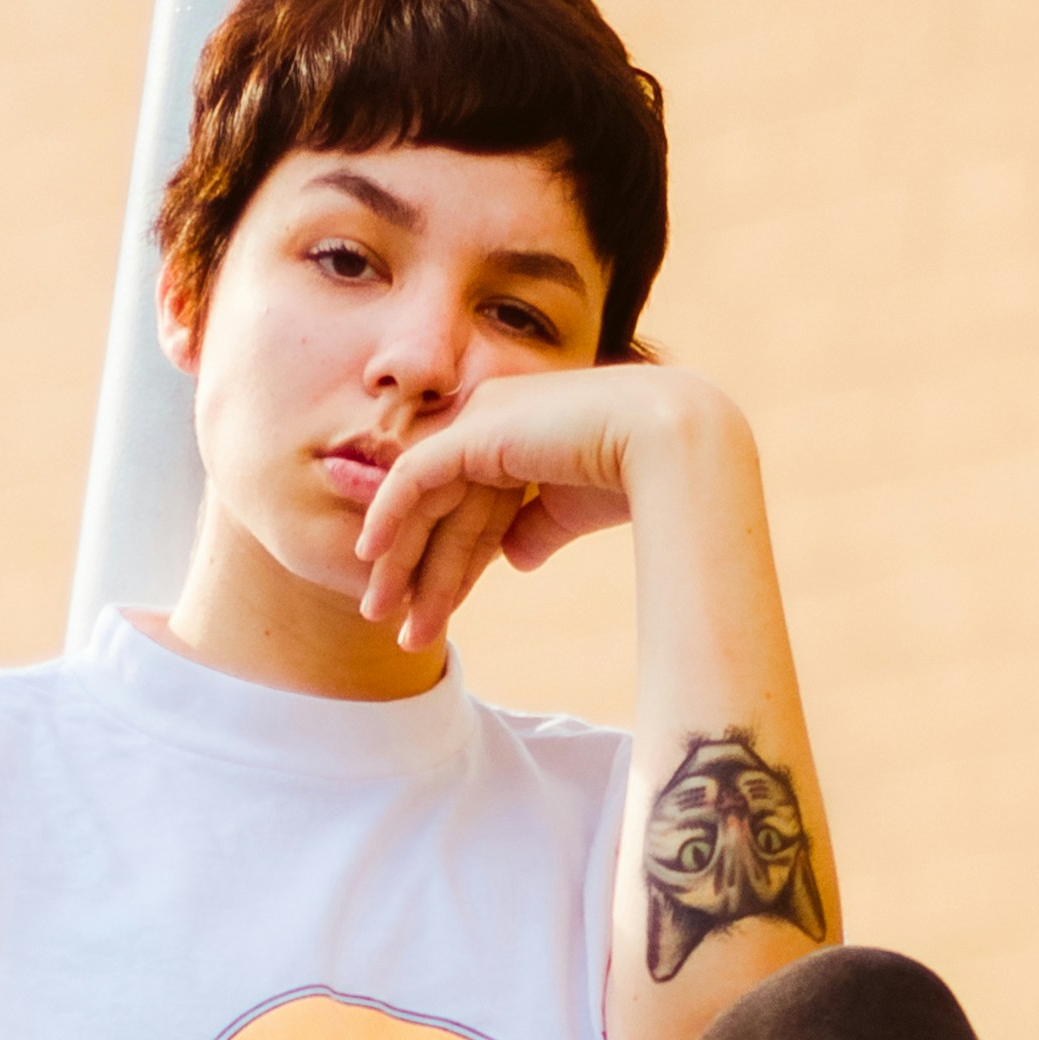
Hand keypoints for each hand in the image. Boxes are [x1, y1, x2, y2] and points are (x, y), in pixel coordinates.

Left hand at [354, 365, 734, 656]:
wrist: (668, 445)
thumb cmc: (635, 476)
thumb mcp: (569, 510)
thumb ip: (535, 527)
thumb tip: (513, 558)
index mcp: (514, 434)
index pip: (464, 506)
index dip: (445, 563)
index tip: (426, 614)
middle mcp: (489, 419)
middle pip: (437, 506)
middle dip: (411, 568)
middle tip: (385, 621)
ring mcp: (480, 419)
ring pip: (422, 500)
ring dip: (400, 561)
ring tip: (380, 616)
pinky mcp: (475, 430)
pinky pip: (415, 477)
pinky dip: (389, 515)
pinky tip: (370, 555)